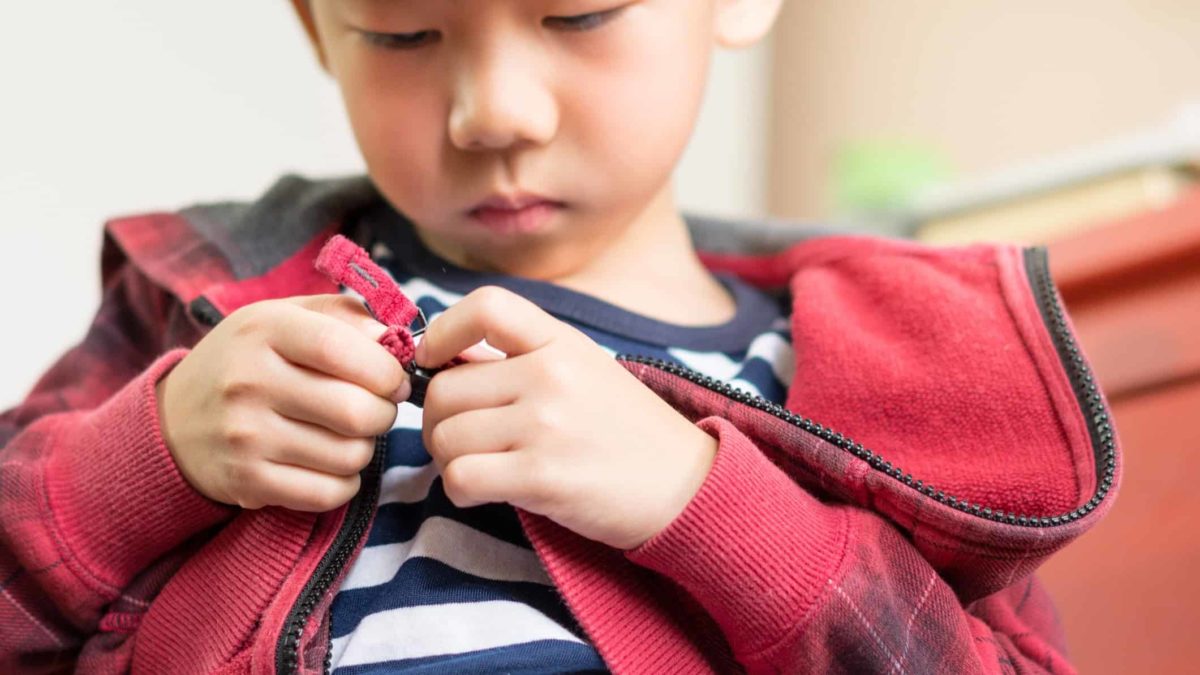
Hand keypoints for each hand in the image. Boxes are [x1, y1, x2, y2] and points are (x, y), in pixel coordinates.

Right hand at [156, 295, 408, 511]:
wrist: (174, 421)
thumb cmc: (250, 361)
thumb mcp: (284, 318)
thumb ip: (344, 315)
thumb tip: (397, 336)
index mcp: (264, 329)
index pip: (340, 348)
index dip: (384, 368)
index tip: (395, 377)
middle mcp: (248, 382)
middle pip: (355, 410)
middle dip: (385, 412)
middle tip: (378, 408)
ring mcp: (245, 436)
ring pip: (349, 455)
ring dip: (365, 447)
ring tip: (349, 434)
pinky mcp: (247, 482)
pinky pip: (328, 493)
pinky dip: (346, 482)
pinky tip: (332, 463)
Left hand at [418, 286, 718, 549]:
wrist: (685, 486)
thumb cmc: (625, 430)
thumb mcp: (582, 371)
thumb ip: (520, 360)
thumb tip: (442, 360)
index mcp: (561, 341)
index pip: (485, 306)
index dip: (442, 331)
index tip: (435, 360)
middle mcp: (551, 375)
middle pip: (445, 389)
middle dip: (440, 419)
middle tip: (466, 439)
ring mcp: (545, 425)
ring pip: (445, 437)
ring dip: (450, 459)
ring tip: (484, 467)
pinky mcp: (541, 477)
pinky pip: (460, 478)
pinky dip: (461, 489)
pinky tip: (488, 492)